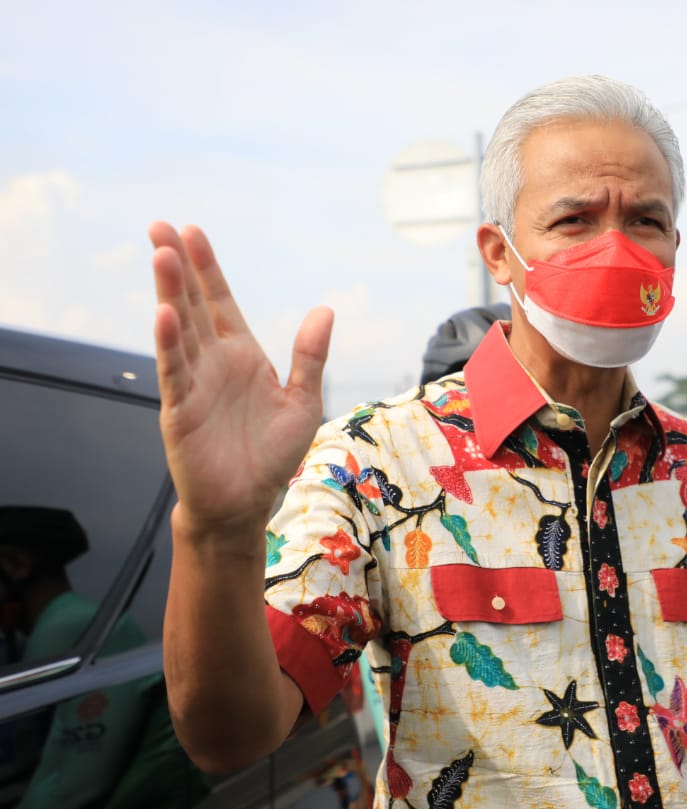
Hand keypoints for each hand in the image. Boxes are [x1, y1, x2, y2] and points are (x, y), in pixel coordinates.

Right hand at [150, 223, 332, 534]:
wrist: (246, 503)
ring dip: (169, 293)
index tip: (193, 232)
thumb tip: (325, 310)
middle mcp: (212, 363)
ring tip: (161, 255)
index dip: (208, 268)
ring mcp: (193, 384)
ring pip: (179, 330)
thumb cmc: (271, 455)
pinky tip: (164, 314)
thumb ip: (310, 357)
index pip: (220, 302)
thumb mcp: (303, 402)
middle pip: (192, 305)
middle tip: (160, 227)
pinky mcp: (180, 411)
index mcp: (242, 356)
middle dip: (178, 267)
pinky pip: (174, 372)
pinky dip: (169, 344)